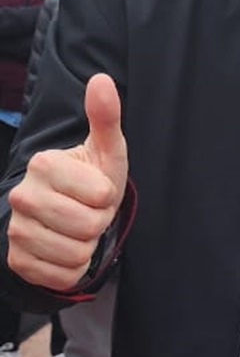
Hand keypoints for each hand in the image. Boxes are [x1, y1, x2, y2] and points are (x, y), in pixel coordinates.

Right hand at [7, 73, 127, 290]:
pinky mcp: (17, 261)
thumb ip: (105, 117)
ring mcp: (16, 230)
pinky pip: (63, 276)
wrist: (68, 213)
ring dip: (87, 246)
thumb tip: (102, 80)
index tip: (96, 191)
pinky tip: (65, 250)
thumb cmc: (92, 179)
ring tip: (77, 230)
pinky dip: (73, 269)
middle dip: (98, 223)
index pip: (101, 195)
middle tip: (88, 212)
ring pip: (76, 254)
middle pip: (89, 226)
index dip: (108, 197)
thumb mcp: (106, 150)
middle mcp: (22, 196)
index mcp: (43, 164)